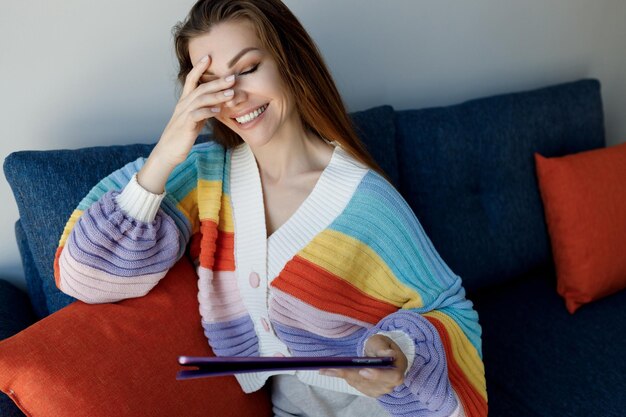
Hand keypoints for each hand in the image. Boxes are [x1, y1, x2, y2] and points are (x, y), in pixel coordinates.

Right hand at [138, 55, 235, 192]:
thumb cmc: (182, 135)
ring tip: (231, 93)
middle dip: (217, 81)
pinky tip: (218, 111)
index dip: (199, 68)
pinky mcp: (185, 126)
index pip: (191, 80)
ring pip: (200, 99)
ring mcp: (183, 114)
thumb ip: (203, 109)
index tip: (208, 56)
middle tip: (232, 77)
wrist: (168, 152)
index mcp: (185, 101)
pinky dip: (208, 112)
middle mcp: (183, 105)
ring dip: (217, 95)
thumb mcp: (194, 119)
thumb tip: (217, 104)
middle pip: (201, 88)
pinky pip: (197, 115)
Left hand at [319, 335, 407, 397]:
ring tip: (326, 368)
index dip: (377, 375)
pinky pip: (354, 385)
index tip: (363, 371)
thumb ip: (383, 348)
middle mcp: (389, 384)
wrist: (380, 355)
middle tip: (333, 369)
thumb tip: (389, 354)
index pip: (392, 377)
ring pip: (359, 384)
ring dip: (342, 376)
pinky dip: (342, 377)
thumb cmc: (381, 346)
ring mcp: (379, 390)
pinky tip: (329, 371)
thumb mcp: (382, 342)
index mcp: (397, 370)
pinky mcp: (368, 391)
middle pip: (370, 383)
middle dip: (350, 375)